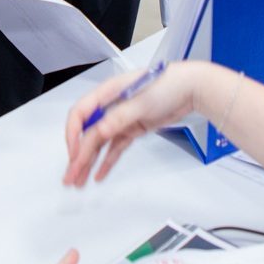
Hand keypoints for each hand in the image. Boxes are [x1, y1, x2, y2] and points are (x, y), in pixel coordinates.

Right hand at [63, 62, 203, 186]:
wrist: (192, 88)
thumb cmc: (168, 83)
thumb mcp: (142, 100)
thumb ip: (120, 116)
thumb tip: (100, 130)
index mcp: (108, 92)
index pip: (81, 114)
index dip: (74, 134)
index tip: (75, 153)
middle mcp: (111, 105)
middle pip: (88, 133)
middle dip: (78, 156)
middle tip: (71, 176)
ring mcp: (121, 119)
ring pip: (99, 144)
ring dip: (88, 162)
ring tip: (79, 180)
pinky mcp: (132, 128)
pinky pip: (114, 148)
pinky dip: (106, 161)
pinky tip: (98, 174)